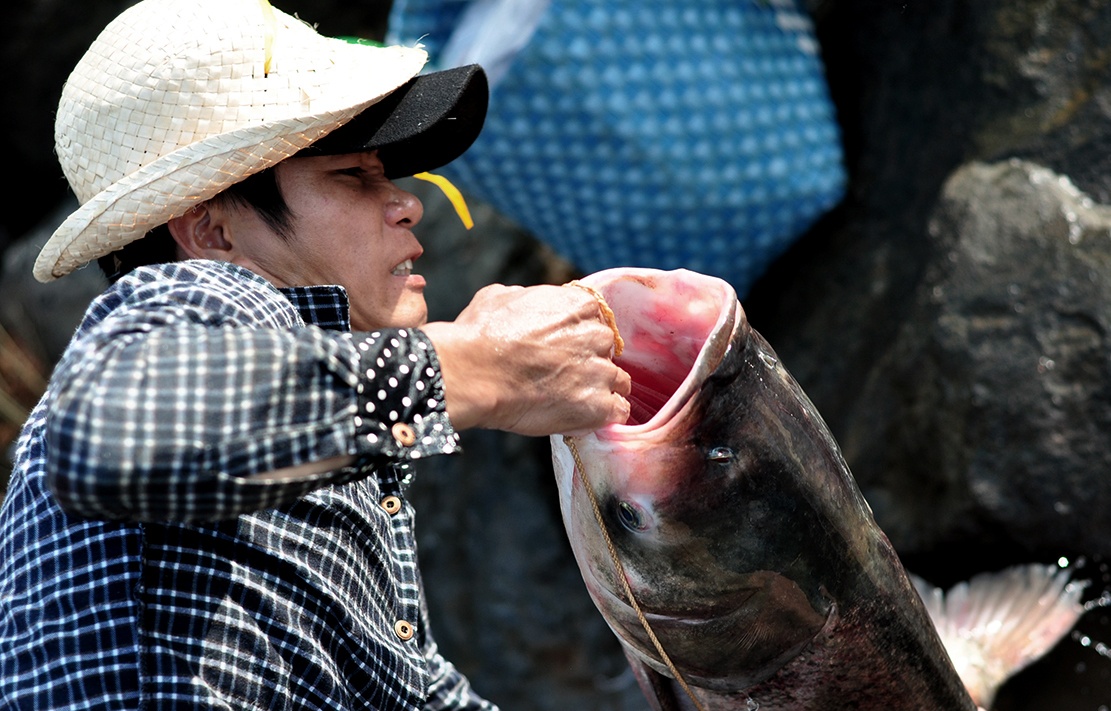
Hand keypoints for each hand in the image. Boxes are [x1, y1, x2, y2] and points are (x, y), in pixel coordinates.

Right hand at [420, 283, 631, 435]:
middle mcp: (597, 336)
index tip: (564, 349)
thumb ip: (526, 297)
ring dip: (599, 390)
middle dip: (591, 362)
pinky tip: (583, 417)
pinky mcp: (598, 406)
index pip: (596, 319)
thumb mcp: (499, 296)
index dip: (579, 336)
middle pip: (607, 350)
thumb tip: (526, 301)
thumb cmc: (480, 335)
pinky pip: (617, 412)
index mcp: (579, 305)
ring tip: (572, 401)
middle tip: (564, 376)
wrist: (473, 373)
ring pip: (618, 382)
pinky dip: (604, 416)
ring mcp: (600, 372)